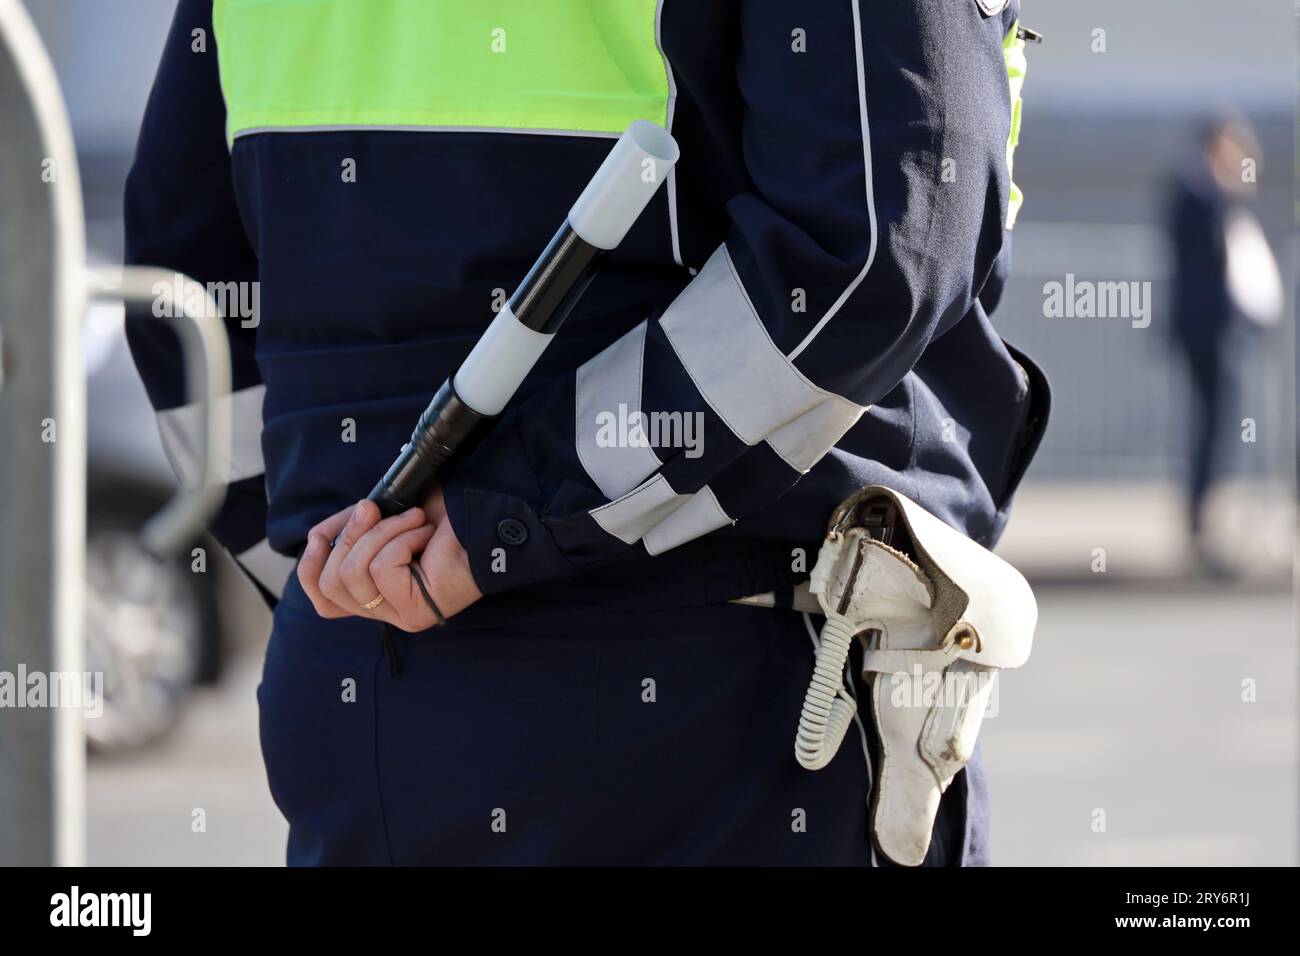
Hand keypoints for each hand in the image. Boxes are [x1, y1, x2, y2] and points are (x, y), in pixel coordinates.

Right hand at [297, 488, 482, 629]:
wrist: (484, 522)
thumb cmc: (442, 519)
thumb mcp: (384, 518)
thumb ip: (352, 528)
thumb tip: (320, 535)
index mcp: (373, 592)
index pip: (322, 598)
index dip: (310, 564)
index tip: (321, 535)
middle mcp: (384, 610)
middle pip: (330, 582)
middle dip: (349, 536)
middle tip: (377, 510)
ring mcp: (399, 615)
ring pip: (352, 574)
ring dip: (381, 533)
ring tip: (413, 520)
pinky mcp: (414, 613)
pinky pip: (382, 570)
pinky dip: (401, 541)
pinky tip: (426, 535)